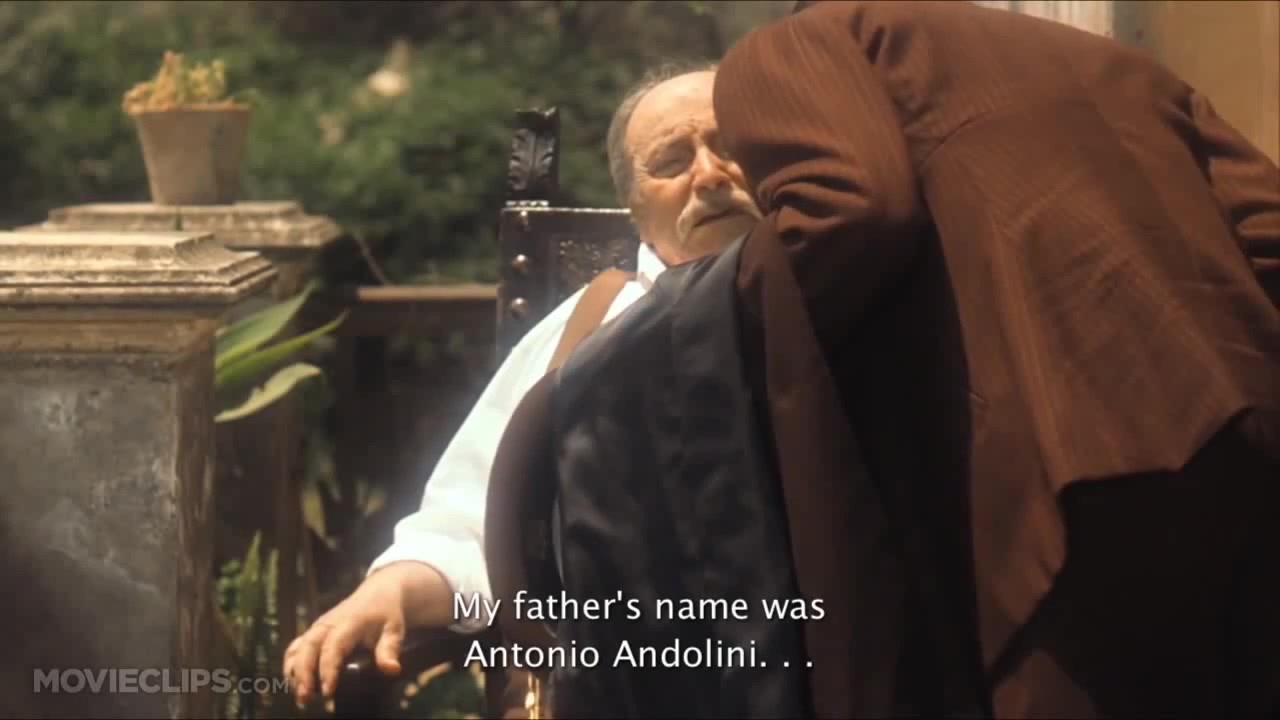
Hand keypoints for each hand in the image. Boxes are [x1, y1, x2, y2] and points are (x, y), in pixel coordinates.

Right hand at [283, 560, 451, 707]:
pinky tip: (294, 684)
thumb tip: (392, 669)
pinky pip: (296, 647)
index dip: (328, 670)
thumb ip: (390, 650)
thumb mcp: (394, 630)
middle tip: (305, 698)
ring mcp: (318, 627)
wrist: (378, 593)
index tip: (328, 692)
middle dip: (304, 673)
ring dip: (294, 672)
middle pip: (309, 647)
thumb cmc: (386, 613)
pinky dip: (291, 665)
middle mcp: (328, 624)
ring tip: (300, 696)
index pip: (333, 647)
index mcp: (348, 623)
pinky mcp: (313, 632)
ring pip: (298, 648)